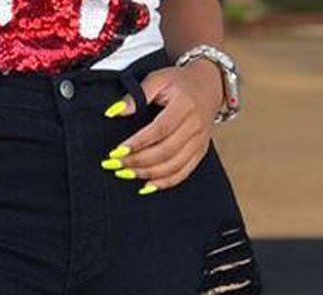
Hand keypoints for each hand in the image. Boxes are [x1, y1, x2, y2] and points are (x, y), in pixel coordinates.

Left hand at [102, 60, 224, 191]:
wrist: (209, 86)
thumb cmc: (180, 82)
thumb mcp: (159, 78)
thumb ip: (137, 95)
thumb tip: (113, 111)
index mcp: (185, 105)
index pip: (160, 129)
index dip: (138, 143)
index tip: (117, 151)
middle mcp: (195, 125)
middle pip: (165, 151)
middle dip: (138, 162)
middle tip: (116, 165)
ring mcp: (199, 141)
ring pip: (173, 166)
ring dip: (147, 174)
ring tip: (126, 174)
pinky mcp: (200, 152)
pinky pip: (183, 173)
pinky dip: (164, 183)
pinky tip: (146, 186)